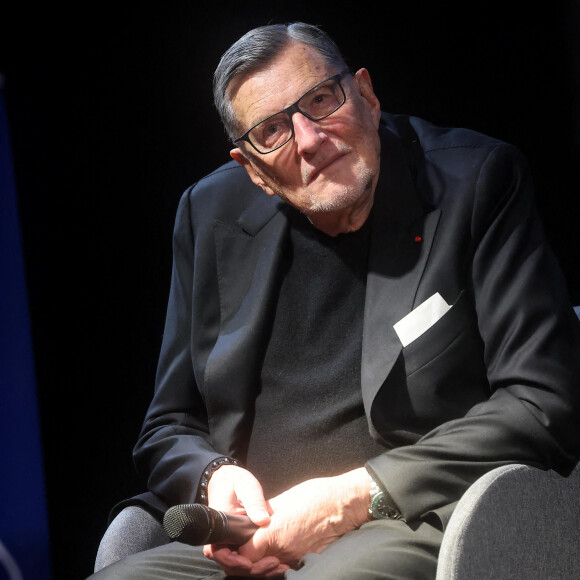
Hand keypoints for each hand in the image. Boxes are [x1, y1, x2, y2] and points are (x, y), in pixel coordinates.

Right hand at [203, 465, 289, 576]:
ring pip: (238, 564)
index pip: (217, 551)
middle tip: (272, 565)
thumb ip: (254, 502)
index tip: (248, 563)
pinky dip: (259, 563)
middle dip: (249, 569)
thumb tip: (263, 520)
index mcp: (220, 524)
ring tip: (277, 566)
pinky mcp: (239, 542)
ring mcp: (229, 540)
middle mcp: (222, 536)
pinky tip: (275, 562)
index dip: (231, 561)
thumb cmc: (235, 481)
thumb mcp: (246, 486)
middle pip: (229, 563)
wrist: (229, 479)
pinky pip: (245, 558)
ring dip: (256, 569)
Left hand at [239, 467, 369, 567]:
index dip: (238, 549)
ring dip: (265, 562)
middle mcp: (284, 551)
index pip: (245, 553)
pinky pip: (288, 566)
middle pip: (256, 565)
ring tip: (265, 549)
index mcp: (274, 533)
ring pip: (272, 567)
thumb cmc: (316, 496)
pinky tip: (282, 551)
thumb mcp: (284, 498)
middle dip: (249, 559)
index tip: (239, 541)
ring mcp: (297, 558)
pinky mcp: (308, 560)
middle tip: (248, 547)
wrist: (345, 504)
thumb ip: (266, 511)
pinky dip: (281, 562)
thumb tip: (255, 517)